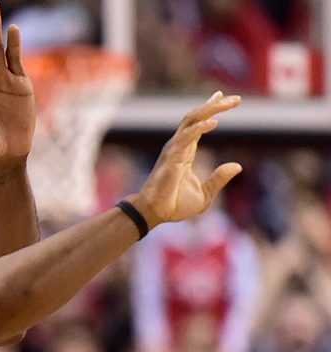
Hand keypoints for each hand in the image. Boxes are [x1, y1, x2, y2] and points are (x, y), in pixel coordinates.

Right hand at [131, 92, 242, 224]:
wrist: (156, 213)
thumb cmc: (175, 205)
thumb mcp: (205, 194)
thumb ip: (219, 178)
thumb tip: (237, 166)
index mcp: (185, 152)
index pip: (197, 124)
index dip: (209, 109)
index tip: (221, 96)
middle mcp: (178, 146)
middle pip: (196, 117)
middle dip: (215, 105)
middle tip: (236, 98)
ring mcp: (173, 149)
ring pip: (190, 121)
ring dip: (209, 110)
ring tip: (226, 103)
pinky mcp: (171, 157)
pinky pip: (185, 137)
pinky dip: (199, 128)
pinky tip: (213, 122)